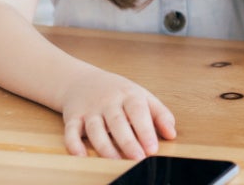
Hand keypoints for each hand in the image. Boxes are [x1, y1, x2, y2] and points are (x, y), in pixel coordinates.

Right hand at [59, 68, 175, 159]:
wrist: (82, 81)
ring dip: (105, 147)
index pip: (138, 112)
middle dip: (128, 142)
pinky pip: (71, 132)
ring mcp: (89, 110)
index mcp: (129, 95)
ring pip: (95, 129)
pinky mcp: (72, 118)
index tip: (153, 148)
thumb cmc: (118, 93)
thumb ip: (160, 114)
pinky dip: (74, 144)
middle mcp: (108, 102)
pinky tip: (81, 157)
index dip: (145, 131)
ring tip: (116, 162)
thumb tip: (172, 134)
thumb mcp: (142, 96)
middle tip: (138, 159)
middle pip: (117, 122)